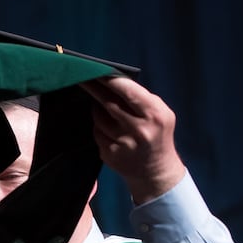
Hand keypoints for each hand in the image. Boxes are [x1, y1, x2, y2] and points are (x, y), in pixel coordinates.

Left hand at [84, 76, 187, 202]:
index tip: (96, 70)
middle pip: (108, 104)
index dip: (110, 80)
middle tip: (81, 77)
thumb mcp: (161, 114)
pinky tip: (107, 128)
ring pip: (99, 118)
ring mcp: (122, 144)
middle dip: (94, 89)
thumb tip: (114, 81)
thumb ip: (142, 98)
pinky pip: (97, 133)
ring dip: (97, 110)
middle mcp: (138, 130)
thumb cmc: (158, 135)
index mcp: (154, 115)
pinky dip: (98, 127)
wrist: (155, 172)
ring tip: (103, 108)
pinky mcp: (109, 154)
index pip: (128, 92)